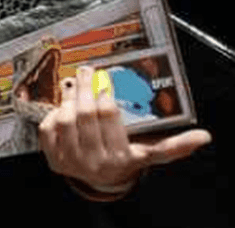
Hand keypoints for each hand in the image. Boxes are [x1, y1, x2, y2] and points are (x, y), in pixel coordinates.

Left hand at [39, 66, 210, 193]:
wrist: (101, 180)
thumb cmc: (125, 158)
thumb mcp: (149, 153)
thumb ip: (173, 145)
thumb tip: (203, 137)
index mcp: (121, 157)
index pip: (108, 116)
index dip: (105, 94)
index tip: (105, 79)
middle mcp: (94, 161)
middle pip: (85, 115)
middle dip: (86, 88)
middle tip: (87, 71)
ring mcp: (71, 161)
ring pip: (65, 120)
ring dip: (69, 99)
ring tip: (74, 85)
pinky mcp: (53, 158)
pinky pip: (48, 130)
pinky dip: (53, 114)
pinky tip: (62, 105)